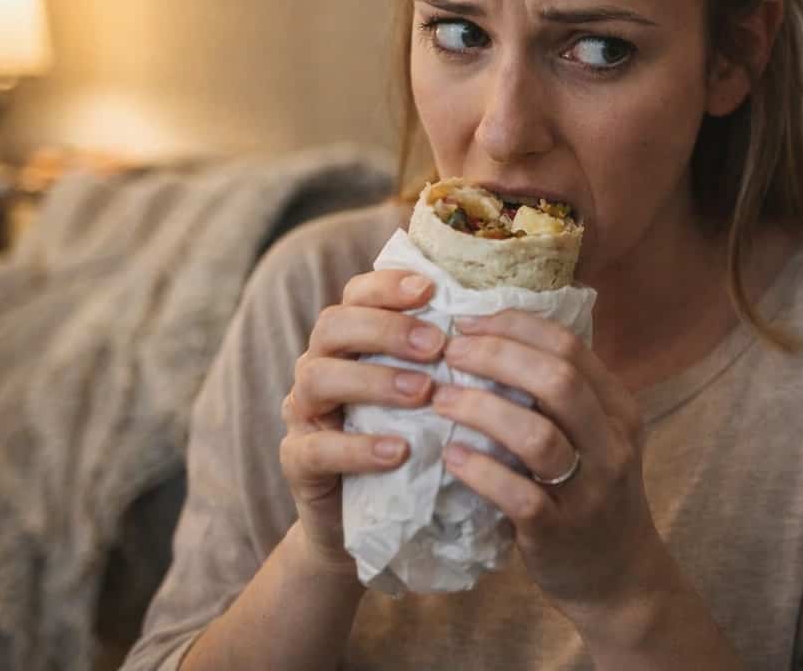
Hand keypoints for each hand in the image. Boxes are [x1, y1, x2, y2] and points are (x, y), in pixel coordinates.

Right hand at [278, 270, 445, 570]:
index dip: (388, 284)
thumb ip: (448, 357)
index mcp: (352, 339)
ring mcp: (304, 412)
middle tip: (437, 345)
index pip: (357, 293)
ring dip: (374, 380)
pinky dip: (359, 448)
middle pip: (333, 324)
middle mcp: (321, 365)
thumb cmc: (412, 438)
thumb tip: (504, 316)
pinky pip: (316, 448)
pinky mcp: (298, 462)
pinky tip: (399, 452)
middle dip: (386, 329)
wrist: (371, 518)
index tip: (431, 289)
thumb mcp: (431, 392)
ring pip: (318, 377)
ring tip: (423, 393)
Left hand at [432, 311, 664, 616]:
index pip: (570, 346)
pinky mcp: (561, 531)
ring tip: (441, 400)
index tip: (467, 322)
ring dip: (482, 410)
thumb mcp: (595, 435)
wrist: (619, 573)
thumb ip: (561, 394)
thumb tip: (492, 337)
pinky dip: (481, 471)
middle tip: (450, 352)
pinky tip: (451, 456)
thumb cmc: (592, 492)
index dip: (514, 325)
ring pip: (538, 435)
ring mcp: (591, 489)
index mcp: (618, 407)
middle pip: (557, 379)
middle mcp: (612, 442)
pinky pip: (518, 495)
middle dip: (496, 356)